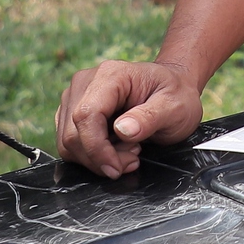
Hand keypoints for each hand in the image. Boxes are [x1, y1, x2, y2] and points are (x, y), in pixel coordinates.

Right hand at [55, 59, 203, 177]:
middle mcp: (86, 82)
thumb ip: (149, 118)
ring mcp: (76, 96)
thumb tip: (122, 130)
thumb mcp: (175, 107)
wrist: (174, 87)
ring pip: (68, 142)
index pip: (86, 115)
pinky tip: (117, 149)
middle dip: (101, 157)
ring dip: (97, 158)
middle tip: (133, 158)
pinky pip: (71, 142)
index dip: (96, 148)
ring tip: (129, 151)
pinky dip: (92, 154)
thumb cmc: (176, 94)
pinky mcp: (74, 111)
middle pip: (73, 134)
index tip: (116, 167)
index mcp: (110, 75)